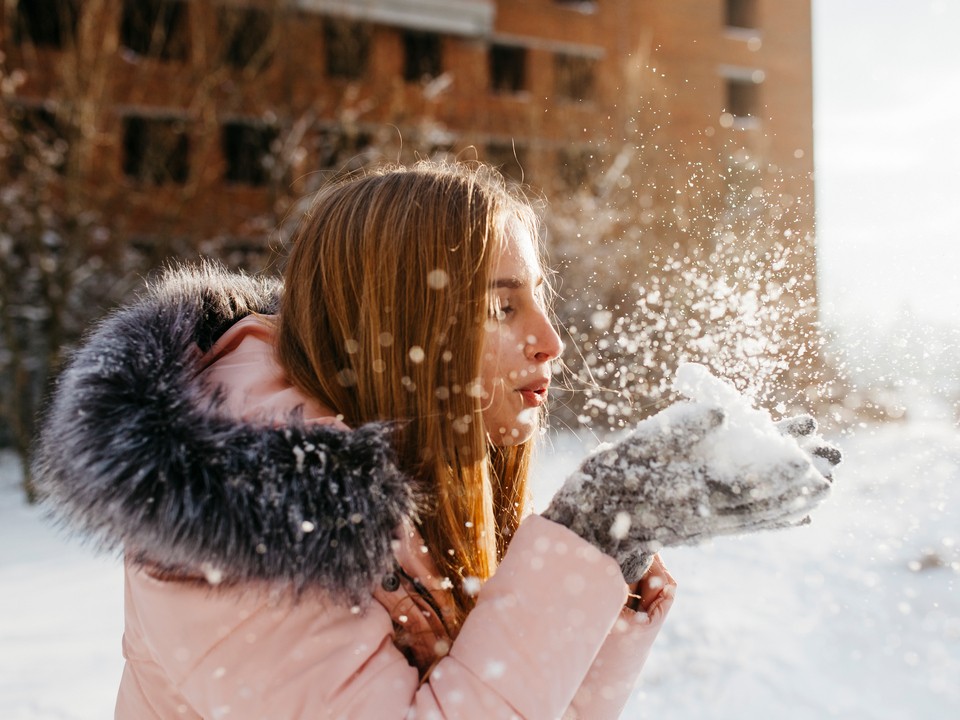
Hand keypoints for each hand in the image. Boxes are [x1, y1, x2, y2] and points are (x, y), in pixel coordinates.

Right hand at [542, 401, 834, 582]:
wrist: (593, 525)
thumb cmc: (610, 479)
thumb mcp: (635, 445)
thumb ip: (677, 428)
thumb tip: (719, 411)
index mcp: (691, 490)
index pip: (746, 481)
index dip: (779, 466)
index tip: (806, 449)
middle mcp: (707, 512)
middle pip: (765, 497)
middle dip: (800, 477)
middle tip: (832, 456)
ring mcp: (708, 524)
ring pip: (763, 514)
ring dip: (798, 497)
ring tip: (827, 480)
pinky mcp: (705, 530)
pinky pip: (750, 528)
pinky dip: (778, 521)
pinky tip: (799, 516)